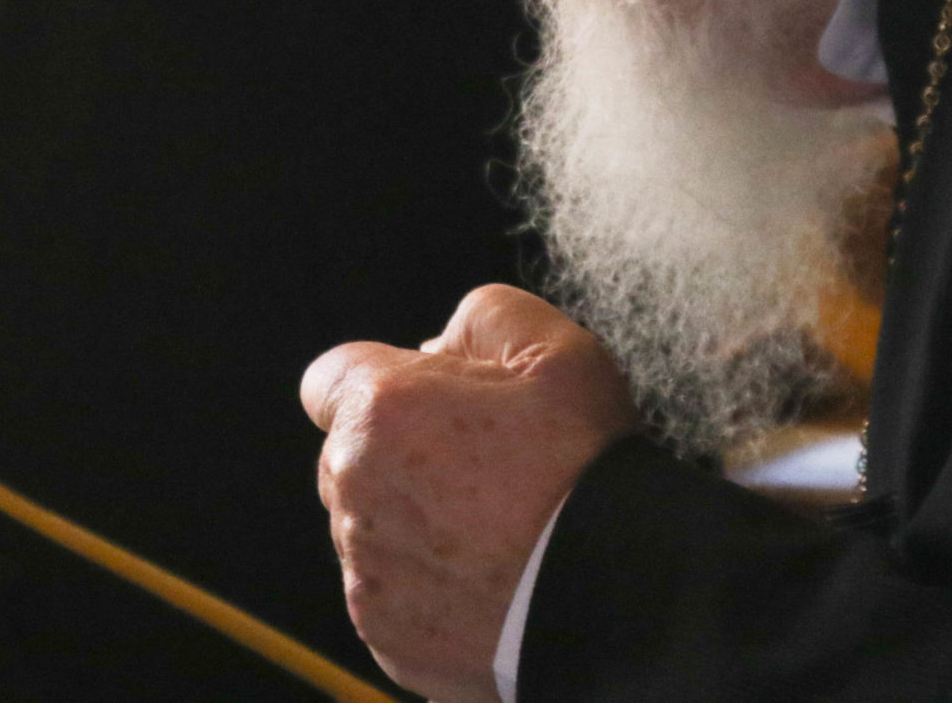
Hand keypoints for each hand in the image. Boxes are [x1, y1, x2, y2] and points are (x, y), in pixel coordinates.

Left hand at [300, 285, 635, 702]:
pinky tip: (486, 584)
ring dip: (409, 525)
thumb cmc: (589, 469)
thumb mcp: (554, 351)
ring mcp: (366, 569)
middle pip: (346, 459)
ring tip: (489, 536)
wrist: (624, 595)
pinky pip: (389, 599)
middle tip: (479, 474)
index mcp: (379, 410)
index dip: (379, 387)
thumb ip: (480, 318)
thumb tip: (433, 347)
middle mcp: (353, 488)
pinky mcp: (386, 634)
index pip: (327, 381)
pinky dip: (425, 591)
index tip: (428, 406)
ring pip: (368, 531)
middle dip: (395, 458)